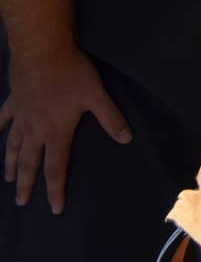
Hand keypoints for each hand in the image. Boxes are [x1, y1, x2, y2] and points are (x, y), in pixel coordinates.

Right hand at [0, 48, 130, 213]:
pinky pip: (4, 118)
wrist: (42, 52)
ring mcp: (21, 116)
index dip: (55, 190)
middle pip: (29, 163)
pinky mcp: (14, 101)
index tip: (55, 209)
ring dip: (10, 164)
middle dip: (27, 184)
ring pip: (12, 146)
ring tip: (8, 179)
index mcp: (56, 132)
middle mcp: (35, 129)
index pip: (56, 168)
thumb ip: (111, 118)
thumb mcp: (96, 96)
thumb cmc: (72, 74)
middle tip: (21, 203)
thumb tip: (126, 139)